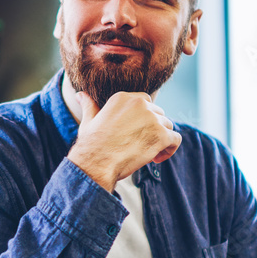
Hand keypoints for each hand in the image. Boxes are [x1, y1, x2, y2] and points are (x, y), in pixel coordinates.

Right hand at [67, 91, 181, 191]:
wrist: (96, 162)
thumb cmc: (91, 145)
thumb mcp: (89, 121)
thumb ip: (89, 105)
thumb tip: (80, 95)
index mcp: (124, 97)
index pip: (146, 103)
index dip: (143, 119)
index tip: (135, 132)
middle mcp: (140, 104)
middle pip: (158, 114)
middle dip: (153, 129)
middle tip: (141, 145)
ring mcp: (153, 119)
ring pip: (167, 126)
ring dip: (161, 140)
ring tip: (148, 153)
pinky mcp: (161, 135)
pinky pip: (175, 139)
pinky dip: (170, 149)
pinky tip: (157, 158)